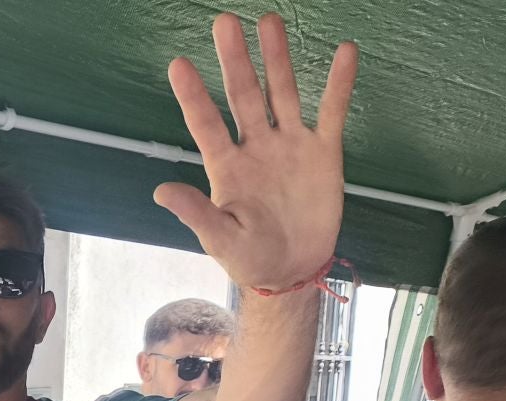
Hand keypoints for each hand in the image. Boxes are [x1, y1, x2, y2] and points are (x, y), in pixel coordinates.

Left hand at [154, 13, 357, 292]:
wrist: (292, 270)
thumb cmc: (249, 257)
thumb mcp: (220, 239)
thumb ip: (196, 213)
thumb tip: (161, 191)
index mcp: (227, 167)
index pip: (206, 124)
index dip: (193, 95)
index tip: (178, 64)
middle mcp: (256, 147)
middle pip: (244, 96)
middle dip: (235, 61)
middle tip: (224, 23)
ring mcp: (290, 144)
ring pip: (281, 93)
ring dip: (277, 59)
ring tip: (269, 21)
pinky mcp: (323, 152)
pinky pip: (332, 112)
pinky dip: (338, 84)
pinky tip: (344, 52)